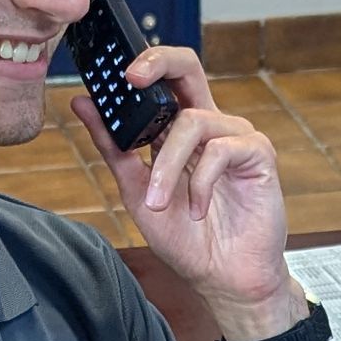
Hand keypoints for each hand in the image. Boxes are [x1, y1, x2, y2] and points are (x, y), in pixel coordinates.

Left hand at [72, 48, 297, 333]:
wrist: (222, 279)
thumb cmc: (187, 239)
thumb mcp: (136, 192)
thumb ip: (113, 148)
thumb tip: (82, 103)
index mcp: (179, 131)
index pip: (162, 80)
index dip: (138, 66)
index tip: (108, 76)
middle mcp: (209, 125)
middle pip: (188, 66)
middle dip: (158, 62)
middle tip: (131, 78)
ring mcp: (236, 137)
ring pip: (193, 122)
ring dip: (167, 166)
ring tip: (159, 203)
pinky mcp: (258, 154)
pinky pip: (222, 149)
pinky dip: (200, 182)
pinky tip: (198, 210)